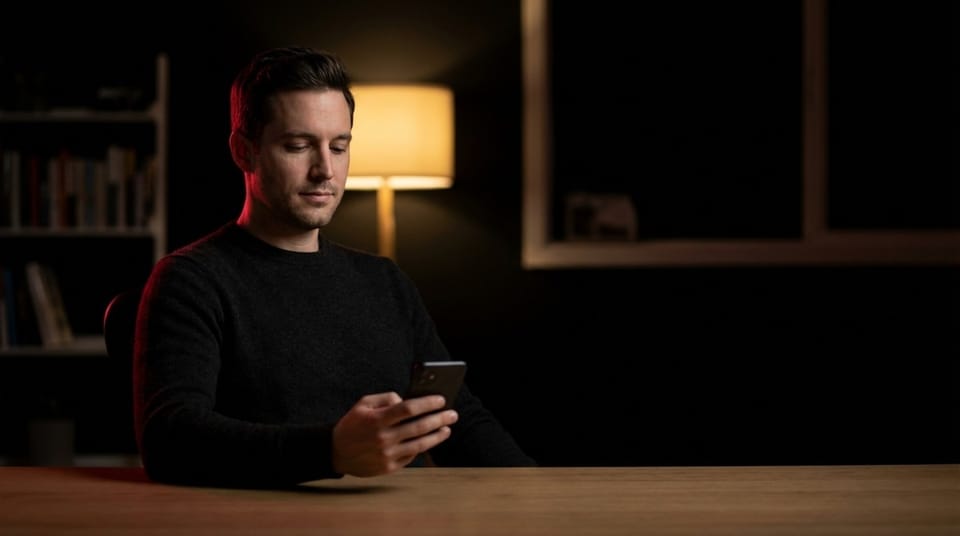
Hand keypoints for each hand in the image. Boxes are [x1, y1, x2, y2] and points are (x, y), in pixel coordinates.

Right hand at [331, 391, 458, 476]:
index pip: (409, 408)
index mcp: (377, 419)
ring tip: (447, 429)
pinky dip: (421, 448)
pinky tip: (429, 441)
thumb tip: (406, 399)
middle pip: (419, 427)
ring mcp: (387, 454)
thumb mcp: (363, 404)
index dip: (427, 403)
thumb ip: (386, 398)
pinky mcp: (388, 467)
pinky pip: (411, 457)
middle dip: (439, 419)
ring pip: (419, 445)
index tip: (441, 400)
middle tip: (453, 414)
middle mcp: (383, 437)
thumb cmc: (352, 424)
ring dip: (437, 436)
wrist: (335, 452)